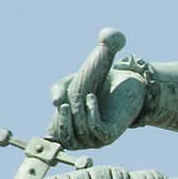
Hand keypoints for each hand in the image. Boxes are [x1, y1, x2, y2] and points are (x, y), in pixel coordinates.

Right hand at [47, 28, 145, 148]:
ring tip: (83, 96)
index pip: (51, 136)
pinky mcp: (109, 135)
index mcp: (66, 125)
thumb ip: (95, 50)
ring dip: (77, 117)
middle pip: (64, 136)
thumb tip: (103, 40)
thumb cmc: (100, 77)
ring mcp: (94, 138)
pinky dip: (91, 115)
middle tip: (66, 102)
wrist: (126, 84)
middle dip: (62, 120)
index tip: (59, 102)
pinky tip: (91, 99)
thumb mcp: (88, 66)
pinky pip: (96, 130)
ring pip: (79, 135)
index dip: (52, 124)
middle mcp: (79, 135)